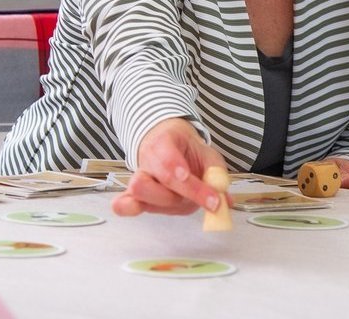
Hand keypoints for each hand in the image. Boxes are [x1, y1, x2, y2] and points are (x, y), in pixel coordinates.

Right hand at [111, 118, 227, 216]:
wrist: (164, 139)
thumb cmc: (186, 149)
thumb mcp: (206, 154)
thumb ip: (216, 175)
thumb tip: (226, 203)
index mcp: (164, 143)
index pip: (172, 166)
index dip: (190, 185)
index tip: (213, 200)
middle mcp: (146, 160)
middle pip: (152, 182)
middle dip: (178, 197)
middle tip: (203, 200)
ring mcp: (138, 178)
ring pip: (138, 193)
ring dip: (164, 204)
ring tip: (182, 203)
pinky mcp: (135, 195)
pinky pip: (123, 203)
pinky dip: (129, 209)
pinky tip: (136, 210)